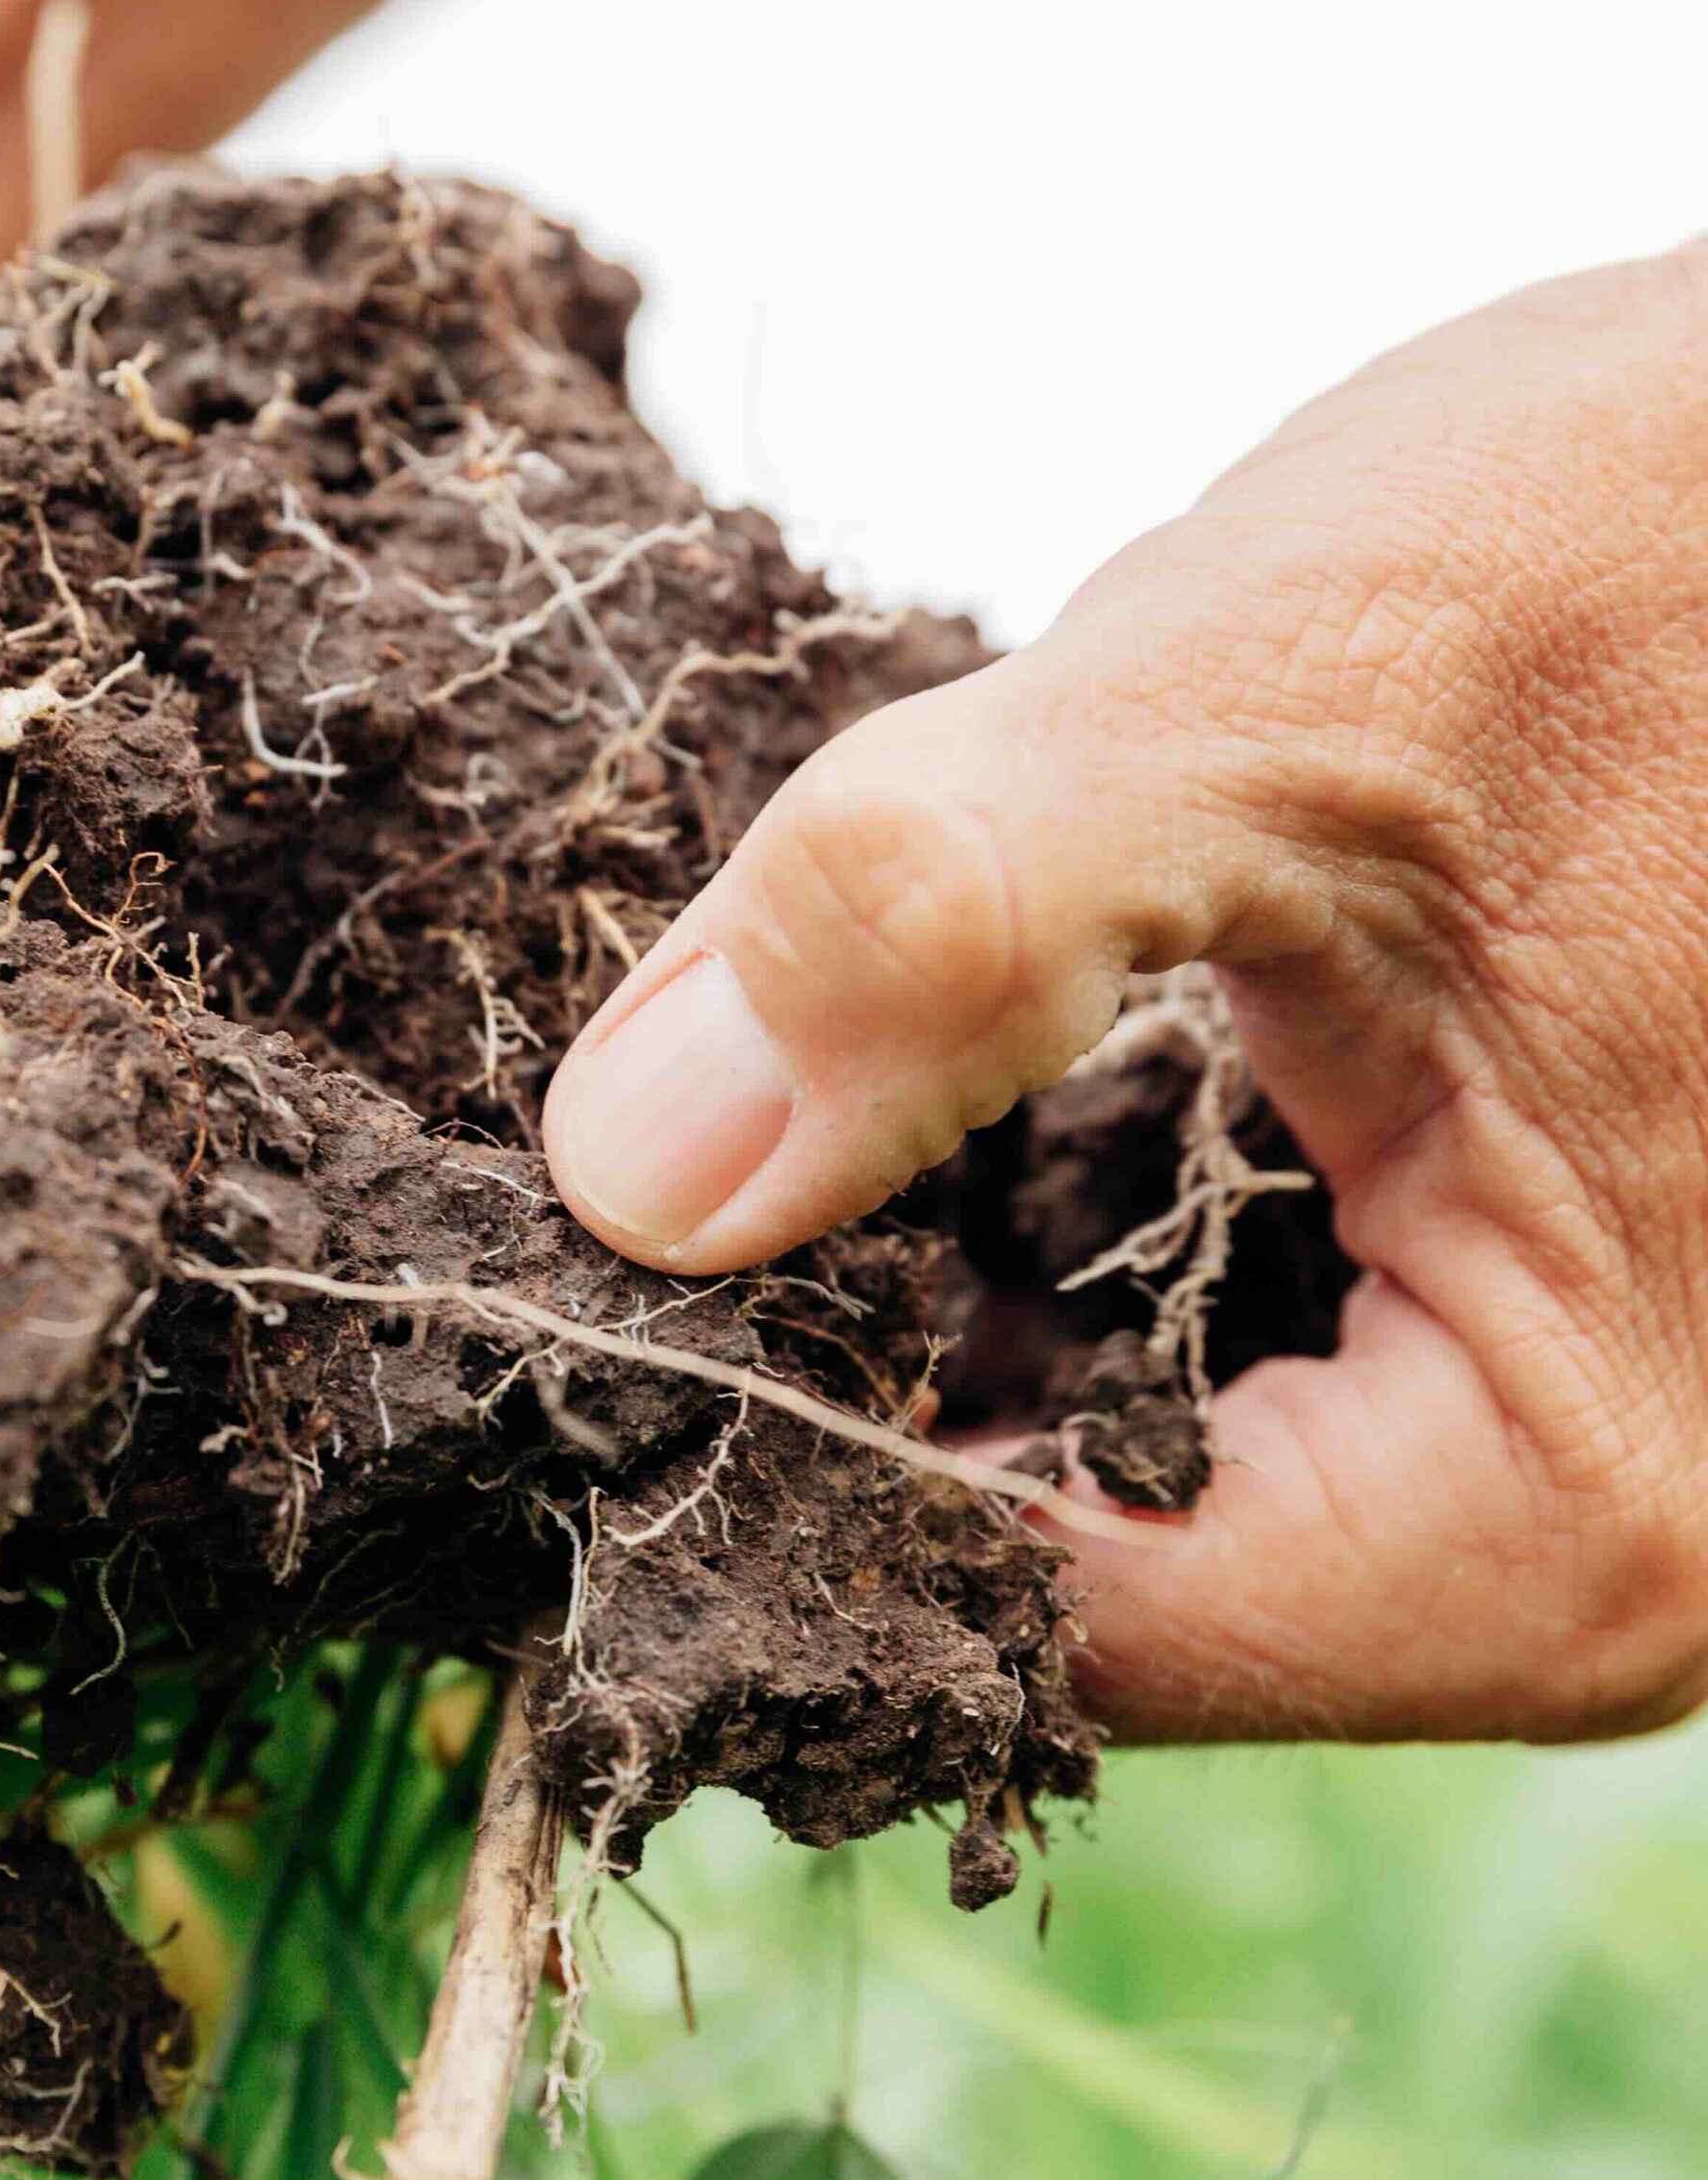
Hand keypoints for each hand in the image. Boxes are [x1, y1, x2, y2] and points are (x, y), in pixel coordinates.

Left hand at [545, 250, 1707, 1750]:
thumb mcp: (1278, 706)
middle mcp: (1582, 1564)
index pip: (1045, 1624)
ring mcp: (1544, 1463)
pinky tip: (925, 1102)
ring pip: (1108, 1470)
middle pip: (1064, 1576)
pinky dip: (1033, 1250)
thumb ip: (951, 928)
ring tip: (766, 1108)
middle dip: (839, 1368)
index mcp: (1569, 1520)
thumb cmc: (1670, 555)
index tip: (581, 1294)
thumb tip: (631, 1175)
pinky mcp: (1497, 1346)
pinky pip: (1191, 1372)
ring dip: (921, 1301)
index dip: (779, 1466)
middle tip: (636, 1172)